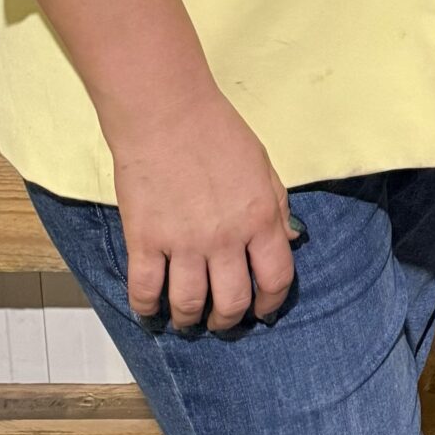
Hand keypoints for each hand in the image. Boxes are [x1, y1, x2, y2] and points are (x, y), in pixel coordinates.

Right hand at [108, 90, 295, 333]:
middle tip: (220, 321)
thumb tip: (290, 240)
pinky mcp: (145, 240)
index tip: (262, 311)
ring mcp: (183, 243)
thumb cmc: (217, 132)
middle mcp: (225, 238)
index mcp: (260, 218)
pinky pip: (145, 290)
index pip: (276, 278)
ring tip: (186, 320)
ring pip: (188, 305)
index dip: (271, 302)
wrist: (166, 112)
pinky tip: (150, 310)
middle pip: (231, 302)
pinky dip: (147, 309)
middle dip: (228, 321)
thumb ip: (276, 205)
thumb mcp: (262, 165)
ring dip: (188, 321)